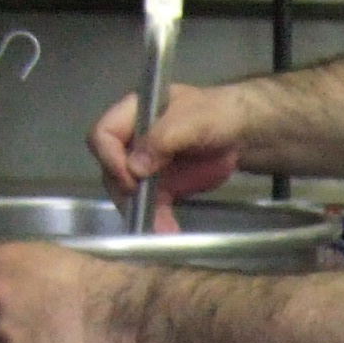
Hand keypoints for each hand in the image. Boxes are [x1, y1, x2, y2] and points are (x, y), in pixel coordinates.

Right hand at [89, 77, 248, 222]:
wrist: (240, 131)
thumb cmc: (217, 114)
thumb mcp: (194, 119)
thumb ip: (163, 138)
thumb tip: (134, 167)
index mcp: (134, 113)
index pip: (103, 135)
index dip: (110, 158)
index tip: (131, 179)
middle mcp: (131, 140)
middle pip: (111, 169)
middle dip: (127, 193)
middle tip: (146, 209)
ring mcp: (143, 165)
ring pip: (127, 193)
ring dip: (142, 213)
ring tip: (164, 228)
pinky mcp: (157, 186)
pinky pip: (149, 206)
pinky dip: (157, 220)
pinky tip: (169, 229)